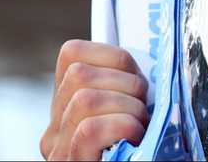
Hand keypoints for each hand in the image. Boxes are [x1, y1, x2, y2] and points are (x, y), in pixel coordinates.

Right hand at [39, 40, 149, 160]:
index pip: (72, 55)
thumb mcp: (132, 116)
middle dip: (126, 82)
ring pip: (83, 98)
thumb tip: (153, 64)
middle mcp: (55, 130)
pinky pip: (89, 129)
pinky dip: (122, 127)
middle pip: (79, 73)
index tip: (139, 80)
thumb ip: (127, 92)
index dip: (113, 56)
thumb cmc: (143, 152)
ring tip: (141, 128)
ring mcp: (59, 150)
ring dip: (128, 107)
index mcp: (68, 109)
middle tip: (144, 109)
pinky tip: (135, 140)